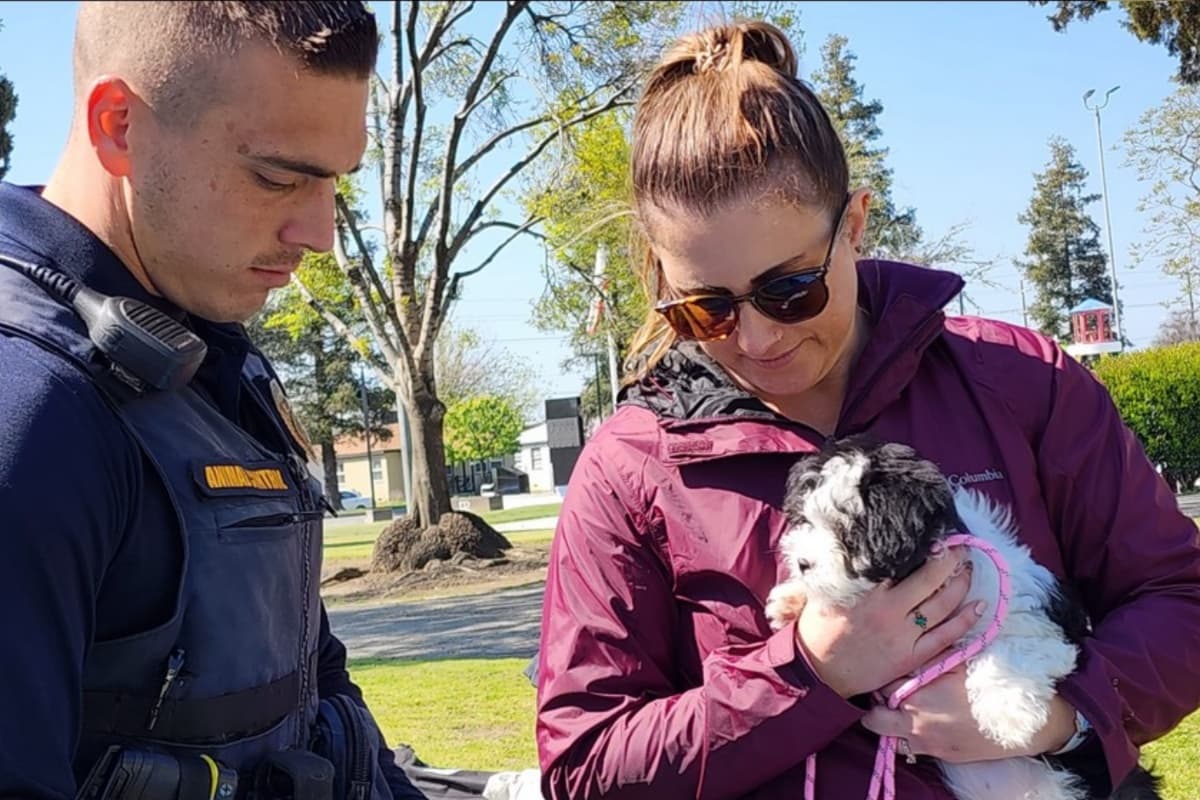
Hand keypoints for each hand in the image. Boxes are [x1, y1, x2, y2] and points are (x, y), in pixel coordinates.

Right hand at [795, 544, 982, 697]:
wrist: (817, 671)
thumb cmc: (819, 627)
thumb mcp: (824, 590)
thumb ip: (842, 570)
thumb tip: (858, 544)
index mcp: (867, 592)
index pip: (903, 561)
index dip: (923, 547)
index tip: (936, 536)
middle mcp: (889, 611)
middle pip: (930, 578)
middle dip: (950, 559)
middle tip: (960, 548)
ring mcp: (903, 635)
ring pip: (944, 604)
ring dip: (961, 584)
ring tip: (968, 569)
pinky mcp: (911, 656)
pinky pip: (946, 636)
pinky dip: (965, 621)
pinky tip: (979, 606)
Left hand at [861, 666, 1078, 762]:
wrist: (1019, 721)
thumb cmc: (988, 687)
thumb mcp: (957, 663)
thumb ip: (930, 657)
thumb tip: (913, 643)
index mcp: (918, 695)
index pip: (882, 685)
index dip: (881, 678)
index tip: (885, 673)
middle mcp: (915, 721)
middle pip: (874, 718)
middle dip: (874, 706)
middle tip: (882, 696)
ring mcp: (926, 742)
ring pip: (888, 737)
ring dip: (888, 724)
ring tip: (897, 711)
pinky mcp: (938, 755)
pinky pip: (909, 749)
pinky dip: (906, 738)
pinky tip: (916, 725)